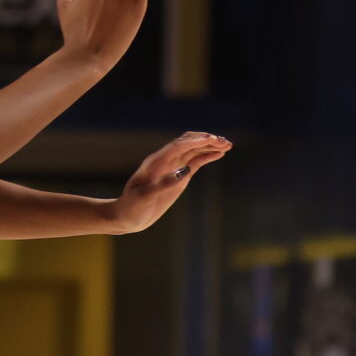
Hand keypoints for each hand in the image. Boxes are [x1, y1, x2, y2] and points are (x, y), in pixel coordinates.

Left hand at [109, 131, 229, 232]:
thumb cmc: (132, 207)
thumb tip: (185, 171)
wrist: (128, 216)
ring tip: (228, 144)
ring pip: (193, 150)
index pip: (178, 146)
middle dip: (206, 140)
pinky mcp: (179, 176)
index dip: (195, 141)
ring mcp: (173, 167)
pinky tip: (219, 153)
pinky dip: (207, 156)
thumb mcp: (145, 197)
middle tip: (224, 141)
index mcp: (156, 163)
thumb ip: (164, 183)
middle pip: (188, 143)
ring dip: (210, 145)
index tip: (211, 139)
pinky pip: (195, 161)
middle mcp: (165, 160)